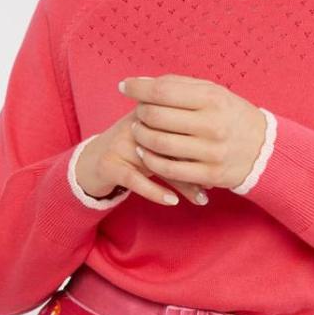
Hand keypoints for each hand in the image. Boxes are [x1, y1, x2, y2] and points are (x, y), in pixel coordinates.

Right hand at [73, 108, 209, 206]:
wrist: (92, 161)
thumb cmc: (133, 154)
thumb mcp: (157, 146)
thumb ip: (182, 149)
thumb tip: (214, 171)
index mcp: (150, 113)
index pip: (181, 123)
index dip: (201, 144)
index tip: (221, 165)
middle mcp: (135, 125)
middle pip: (171, 141)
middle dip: (195, 165)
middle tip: (214, 184)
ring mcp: (120, 144)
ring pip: (155, 161)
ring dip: (182, 182)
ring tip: (201, 198)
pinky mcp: (108, 164)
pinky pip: (134, 179)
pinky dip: (154, 191)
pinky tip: (172, 201)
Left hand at [118, 74, 265, 191]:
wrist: (264, 148)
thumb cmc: (230, 115)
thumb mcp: (213, 92)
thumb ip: (178, 85)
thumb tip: (140, 83)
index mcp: (212, 99)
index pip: (163, 91)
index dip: (138, 88)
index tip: (124, 86)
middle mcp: (212, 125)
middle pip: (157, 117)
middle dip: (140, 113)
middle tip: (138, 112)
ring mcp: (211, 152)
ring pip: (159, 144)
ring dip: (142, 136)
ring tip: (139, 131)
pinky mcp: (209, 174)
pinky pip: (168, 169)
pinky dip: (151, 161)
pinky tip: (146, 153)